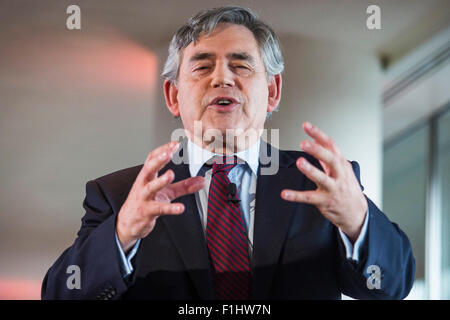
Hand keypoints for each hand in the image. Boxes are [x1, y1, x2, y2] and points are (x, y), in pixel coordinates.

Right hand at [116, 141, 204, 252]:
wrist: (129, 223)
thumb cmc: (146, 203)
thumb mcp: (167, 193)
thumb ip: (184, 186)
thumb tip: (201, 181)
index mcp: (147, 177)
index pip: (152, 159)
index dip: (162, 150)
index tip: (175, 144)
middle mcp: (143, 185)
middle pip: (148, 169)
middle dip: (158, 160)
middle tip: (168, 153)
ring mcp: (144, 198)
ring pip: (150, 188)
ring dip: (160, 180)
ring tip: (171, 174)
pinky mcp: (147, 212)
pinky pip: (159, 209)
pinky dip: (170, 208)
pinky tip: (180, 208)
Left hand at [281, 122, 367, 241]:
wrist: (357, 213)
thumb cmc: (347, 188)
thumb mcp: (341, 169)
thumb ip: (327, 155)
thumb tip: (315, 139)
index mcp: (341, 164)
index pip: (331, 145)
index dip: (318, 134)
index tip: (306, 126)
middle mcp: (339, 175)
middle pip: (330, 159)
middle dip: (317, 150)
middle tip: (303, 143)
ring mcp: (333, 189)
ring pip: (322, 178)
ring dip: (310, 170)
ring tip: (299, 162)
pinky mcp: (325, 201)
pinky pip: (309, 198)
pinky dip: (296, 196)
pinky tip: (285, 194)